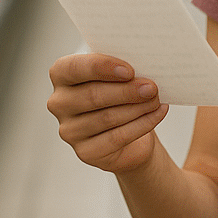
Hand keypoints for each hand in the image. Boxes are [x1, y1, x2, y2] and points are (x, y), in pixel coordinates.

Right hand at [47, 53, 167, 173]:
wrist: (129, 128)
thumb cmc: (120, 92)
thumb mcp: (118, 74)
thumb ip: (121, 67)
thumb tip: (143, 65)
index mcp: (62, 75)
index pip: (72, 68)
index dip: (100, 67)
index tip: (129, 70)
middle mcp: (59, 103)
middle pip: (92, 95)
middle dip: (126, 91)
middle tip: (151, 87)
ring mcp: (70, 130)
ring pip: (107, 117)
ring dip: (137, 108)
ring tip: (156, 100)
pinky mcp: (86, 152)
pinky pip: (117, 137)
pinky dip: (142, 124)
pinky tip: (158, 113)